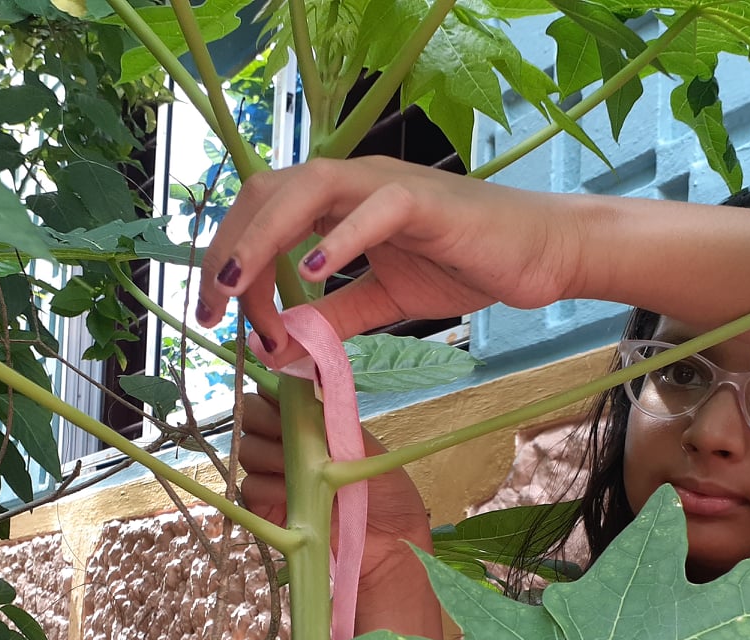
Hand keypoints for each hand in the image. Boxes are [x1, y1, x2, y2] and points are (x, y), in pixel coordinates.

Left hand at [196, 157, 597, 362]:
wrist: (537, 255)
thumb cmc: (464, 266)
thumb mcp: (381, 300)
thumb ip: (332, 319)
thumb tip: (280, 348)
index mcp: (336, 202)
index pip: (260, 216)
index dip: (231, 264)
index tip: (222, 320)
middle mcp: (353, 181)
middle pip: (266, 193)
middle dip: (228, 249)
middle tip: (211, 307)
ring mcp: (388, 184)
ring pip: (307, 188)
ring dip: (262, 237)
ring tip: (239, 286)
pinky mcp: (426, 201)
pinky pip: (374, 207)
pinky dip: (339, 236)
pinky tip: (314, 269)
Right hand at [237, 392, 433, 584]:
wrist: (389, 548)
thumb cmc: (387, 495)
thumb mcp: (366, 447)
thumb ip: (332, 419)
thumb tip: (306, 382)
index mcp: (312, 424)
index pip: (275, 394)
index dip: (273, 390)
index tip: (287, 398)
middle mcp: (288, 445)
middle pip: (250, 416)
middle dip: (265, 419)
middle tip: (289, 434)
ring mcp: (275, 476)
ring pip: (248, 449)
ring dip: (270, 454)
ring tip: (300, 471)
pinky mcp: (267, 509)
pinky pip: (251, 486)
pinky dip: (268, 487)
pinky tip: (293, 495)